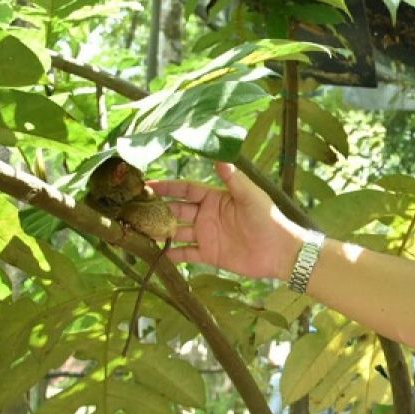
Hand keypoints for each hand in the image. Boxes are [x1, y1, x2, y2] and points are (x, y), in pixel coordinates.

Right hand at [148, 163, 302, 280]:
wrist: (280, 251)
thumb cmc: (268, 220)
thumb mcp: (251, 197)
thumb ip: (234, 180)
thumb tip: (220, 158)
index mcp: (215, 198)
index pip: (186, 189)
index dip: (168, 187)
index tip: (148, 185)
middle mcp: (207, 215)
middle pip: (176, 210)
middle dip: (157, 208)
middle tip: (134, 208)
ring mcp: (206, 235)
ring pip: (176, 232)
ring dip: (159, 231)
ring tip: (138, 231)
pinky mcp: (209, 254)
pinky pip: (186, 254)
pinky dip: (171, 254)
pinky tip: (155, 254)